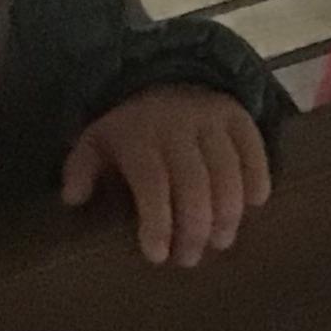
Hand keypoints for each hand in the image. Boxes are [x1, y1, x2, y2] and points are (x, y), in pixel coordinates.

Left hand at [61, 86, 270, 266]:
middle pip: (194, 184)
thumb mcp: (96, 140)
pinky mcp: (237, 115)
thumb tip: (73, 199)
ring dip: (228, 213)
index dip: (157, 221)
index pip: (152, 183)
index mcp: (140, 135)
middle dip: (194, 228)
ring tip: (221, 241)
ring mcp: (211, 119)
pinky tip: (253, 205)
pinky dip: (257, 178)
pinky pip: (253, 149)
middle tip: (190, 258)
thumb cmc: (129, 125)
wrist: (162, 72)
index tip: (158, 255)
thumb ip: (81, 169)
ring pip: (227, 171)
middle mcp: (178, 125)